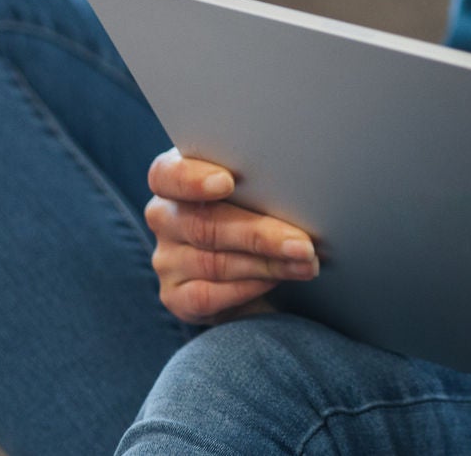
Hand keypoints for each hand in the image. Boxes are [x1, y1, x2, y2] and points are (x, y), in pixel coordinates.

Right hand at [145, 148, 318, 324]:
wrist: (257, 262)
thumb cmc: (259, 204)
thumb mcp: (257, 185)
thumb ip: (259, 179)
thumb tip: (298, 181)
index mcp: (176, 178)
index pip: (167, 174)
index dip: (192, 179)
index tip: (228, 182)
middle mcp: (165, 217)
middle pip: (204, 225)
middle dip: (260, 235)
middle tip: (303, 243)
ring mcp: (167, 259)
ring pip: (214, 263)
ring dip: (267, 264)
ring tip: (305, 262)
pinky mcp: (175, 295)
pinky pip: (208, 296)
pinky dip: (249, 287)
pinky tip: (277, 279)